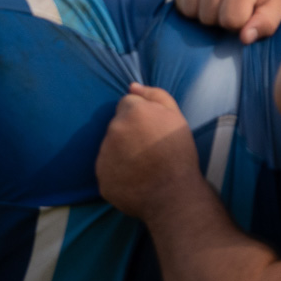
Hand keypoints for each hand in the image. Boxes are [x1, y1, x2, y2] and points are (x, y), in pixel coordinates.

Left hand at [97, 84, 203, 220]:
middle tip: (150, 147)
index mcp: (133, 112)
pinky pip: (107, 167)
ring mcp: (104, 154)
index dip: (142, 114)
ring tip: (143, 163)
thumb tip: (132, 86)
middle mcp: (114, 130)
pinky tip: (135, 176)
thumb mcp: (177, 116)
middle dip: (130, 130)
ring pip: (111, 145)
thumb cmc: (179, 153)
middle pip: (118, 123)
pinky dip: (117, 170)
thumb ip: (155, 95)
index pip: (128, 103)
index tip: (153, 128)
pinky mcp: (101, 177)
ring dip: (122, 149)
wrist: (172, 194)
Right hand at [176, 0, 280, 42]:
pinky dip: (192, 6)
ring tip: (219, 2)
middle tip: (233, 5)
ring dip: (204, 14)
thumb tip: (244, 39)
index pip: (231, 21)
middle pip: (208, 18)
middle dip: (221, 19)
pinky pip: (180, 3)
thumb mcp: (276, 3)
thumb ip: (265, 23)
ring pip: (190, 12)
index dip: (239, 23)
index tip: (247, 11)